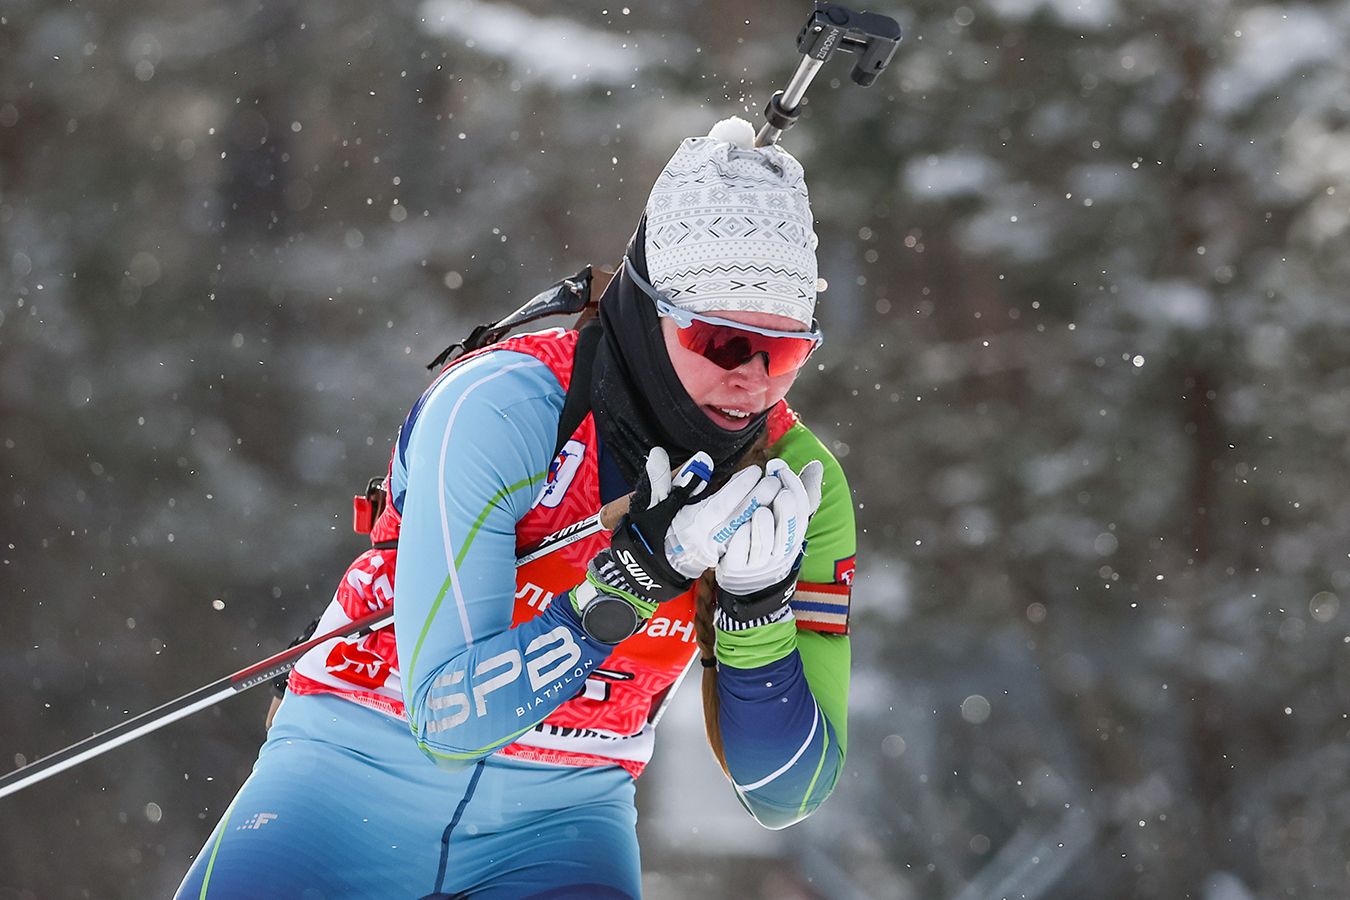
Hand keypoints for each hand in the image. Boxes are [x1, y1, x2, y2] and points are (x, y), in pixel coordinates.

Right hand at [573, 448, 776, 644]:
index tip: (755, 471)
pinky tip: (772, 512)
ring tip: (779, 492)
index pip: (719, 504)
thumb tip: (659, 453)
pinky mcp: (724, 555)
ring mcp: (718, 548)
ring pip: (744, 529)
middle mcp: (706, 537)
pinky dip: (758, 525)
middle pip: (737, 518)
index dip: (738, 488)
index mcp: (690, 523)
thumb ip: (662, 480)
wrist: (654, 565)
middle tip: (775, 480)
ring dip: (763, 512)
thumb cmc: (655, 528)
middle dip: (758, 499)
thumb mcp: (655, 503)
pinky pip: (745, 539)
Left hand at [714, 459, 823, 628]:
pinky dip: (741, 542)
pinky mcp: (736, 567)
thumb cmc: (769, 538)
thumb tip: (816, 465)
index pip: (800, 513)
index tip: (781, 469)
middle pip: (786, 533)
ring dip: (764, 529)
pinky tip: (740, 528)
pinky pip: (741, 556)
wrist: (747, 578)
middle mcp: (778, 551)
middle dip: (785, 512)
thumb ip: (800, 491)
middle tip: (780, 492)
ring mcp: (757, 562)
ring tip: (760, 511)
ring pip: (764, 546)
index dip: (794, 490)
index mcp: (792, 536)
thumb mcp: (785, 517)